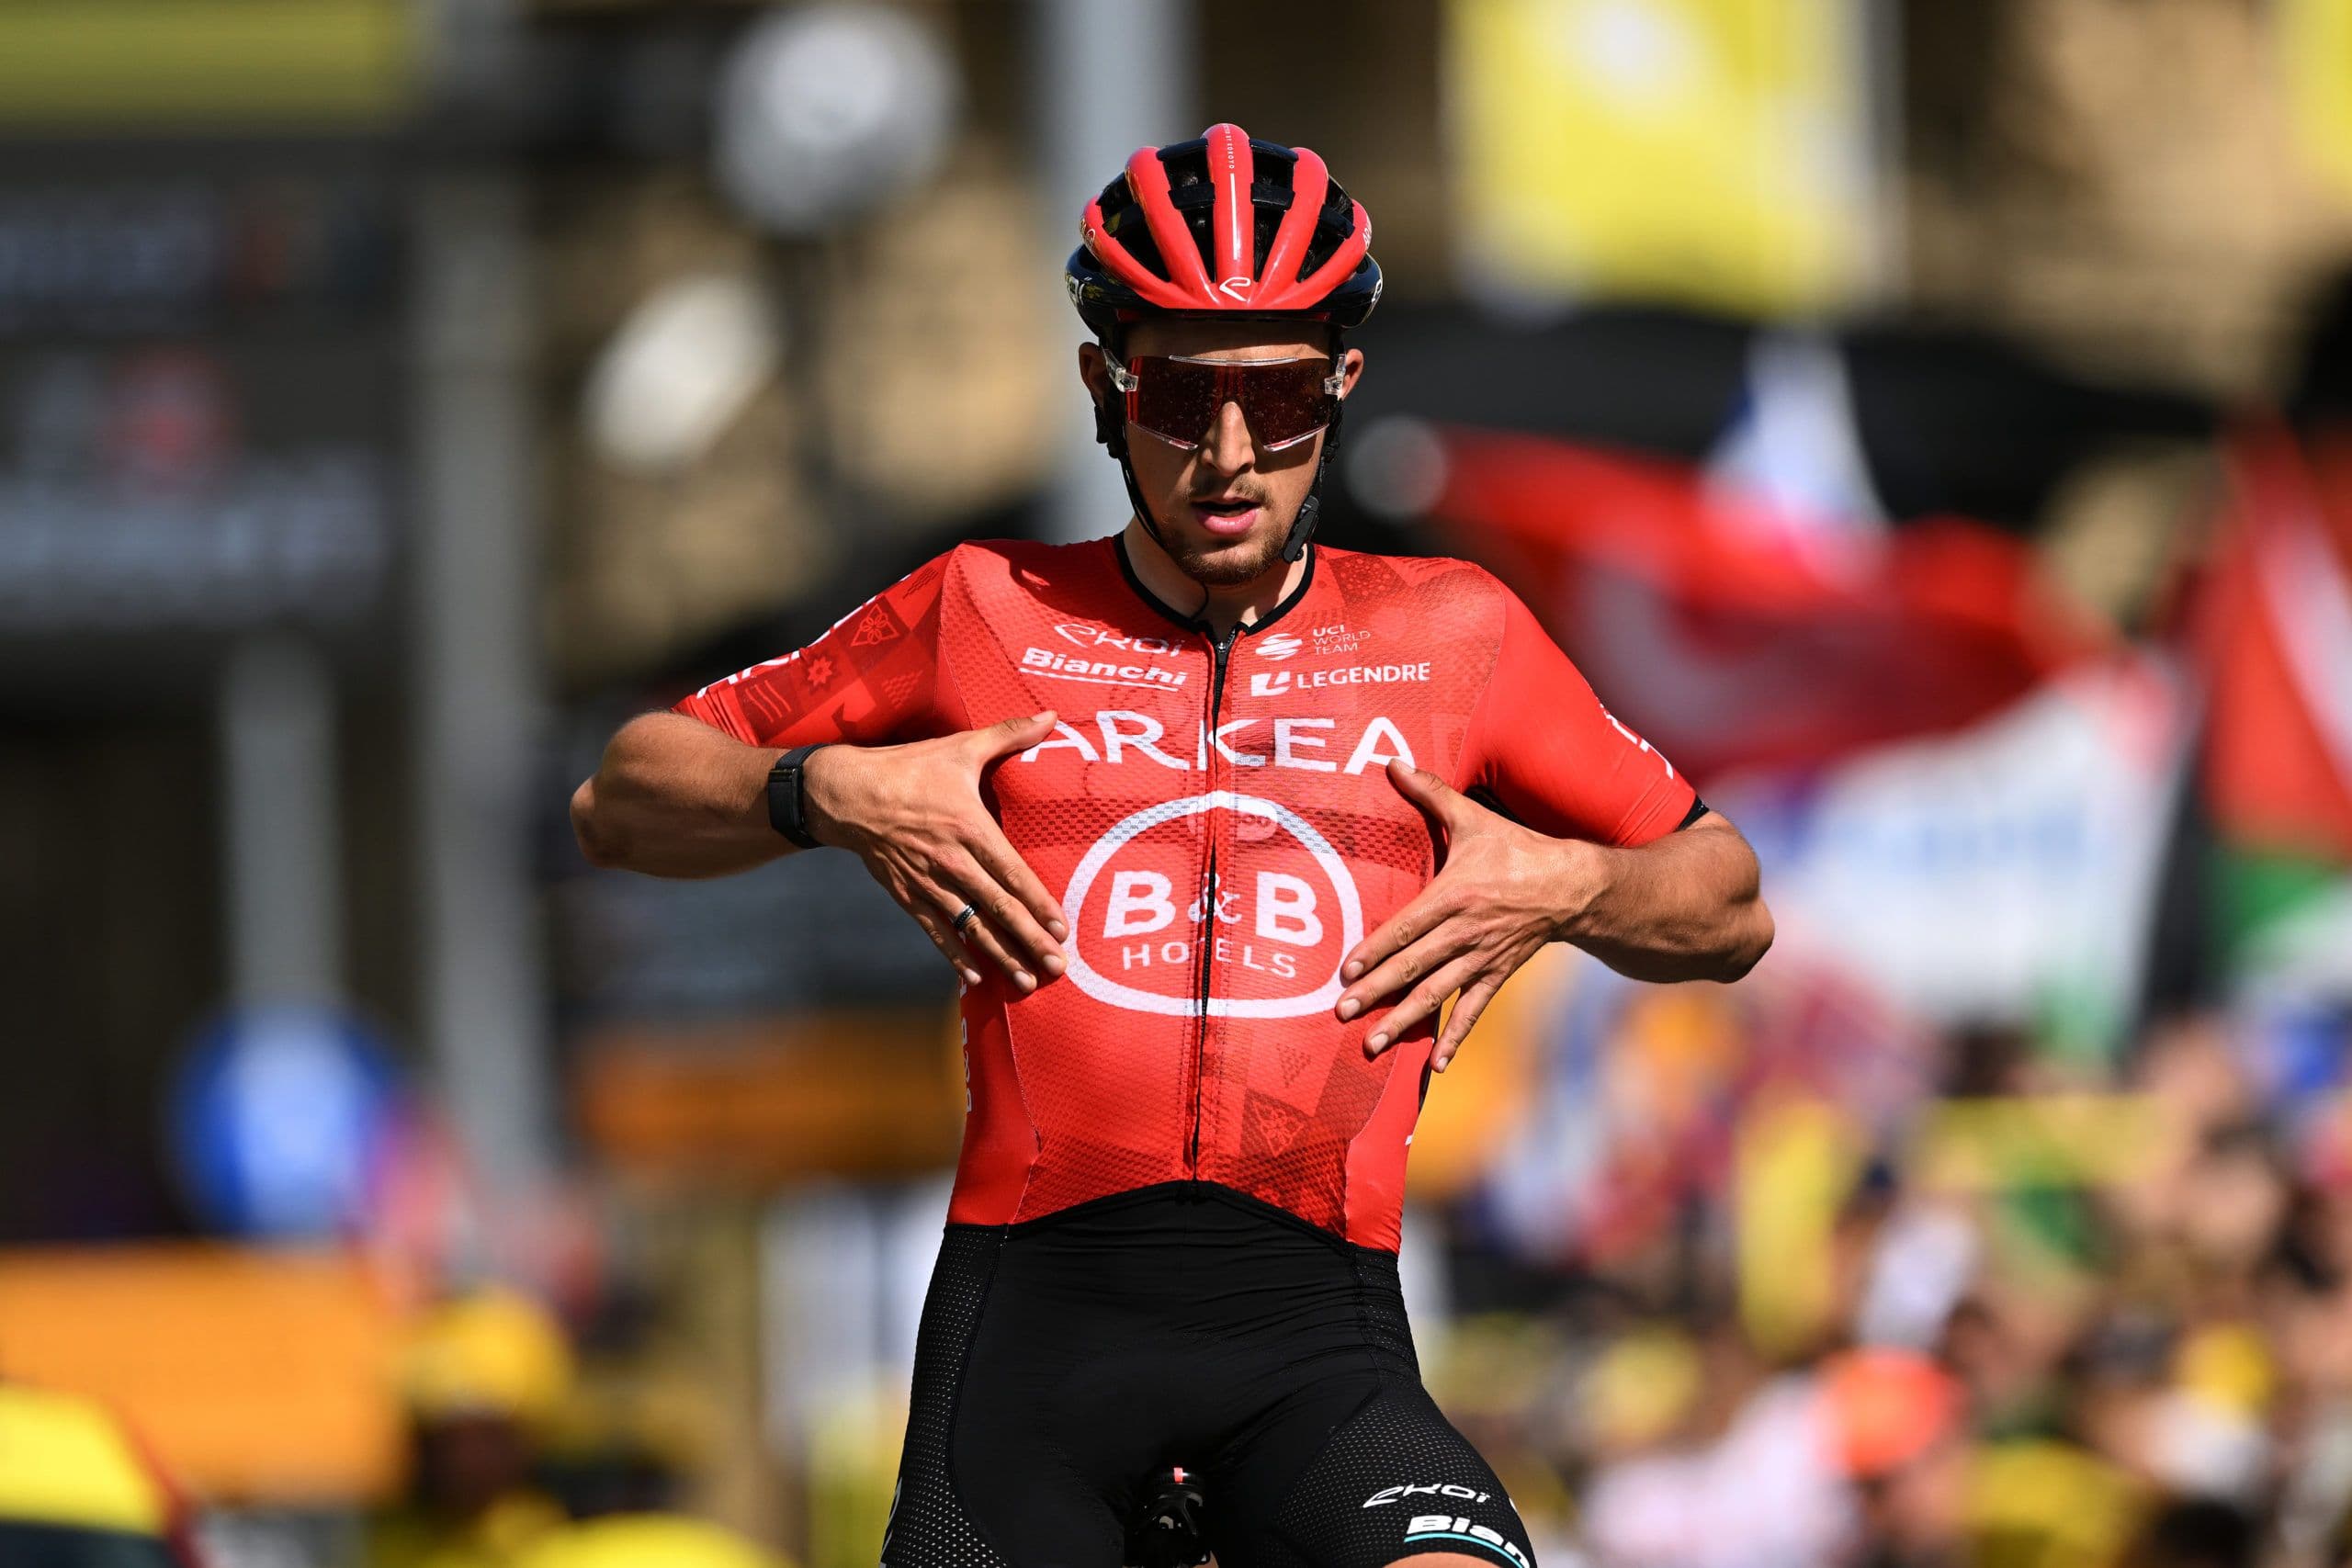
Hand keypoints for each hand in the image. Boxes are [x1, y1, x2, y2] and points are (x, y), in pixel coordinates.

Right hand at [804, 712, 1068, 992]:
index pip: (1012, 873)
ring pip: (969, 927)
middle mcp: (951, 861)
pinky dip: (954, 956)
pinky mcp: (907, 895)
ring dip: (999, 956)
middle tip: (1056, 968)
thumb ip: (1009, 735)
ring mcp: (927, 883)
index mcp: (969, 827)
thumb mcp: (960, 747)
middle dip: (1028, 941)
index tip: (1062, 928)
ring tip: (1025, 983)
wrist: (847, 794)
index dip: (1038, 903)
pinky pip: (935, 931)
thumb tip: (1051, 718)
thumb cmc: (909, 769)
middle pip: (997, 909)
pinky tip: (974, 979)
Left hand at [1334, 760, 1600, 1069]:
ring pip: (1437, 994)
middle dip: (1377, 992)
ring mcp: (1482, 958)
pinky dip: (1455, 1037)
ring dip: (1404, 1022)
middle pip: (1415, 966)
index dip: (1377, 949)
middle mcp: (1465, 932)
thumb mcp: (1474, 817)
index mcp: (1455, 895)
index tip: (1347, 970)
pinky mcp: (1497, 974)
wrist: (1573, 885)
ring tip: (1371, 1045)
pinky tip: (1436, 1066)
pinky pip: (1473, 1009)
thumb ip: (1430, 792)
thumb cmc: (1517, 848)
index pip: (1407, 927)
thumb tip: (1390, 760)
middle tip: (1341, 1013)